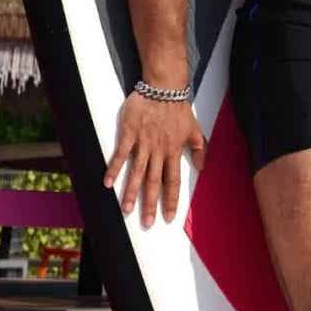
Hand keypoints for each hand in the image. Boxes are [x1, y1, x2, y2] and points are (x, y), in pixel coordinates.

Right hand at [103, 93, 206, 227]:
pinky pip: (121, 154)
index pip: (173, 181)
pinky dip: (114, 168)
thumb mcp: (195, 129)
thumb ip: (200, 148)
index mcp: (174, 151)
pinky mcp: (129, 133)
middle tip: (146, 223)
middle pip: (154, 182)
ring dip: (132, 192)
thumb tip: (202, 167)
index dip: (171, 200)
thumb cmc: (178, 108)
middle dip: (150, 204)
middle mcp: (159, 150)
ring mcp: (143, 142)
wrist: (163, 87)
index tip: (169, 217)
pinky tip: (108, 183)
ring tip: (127, 210)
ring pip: (137, 172)